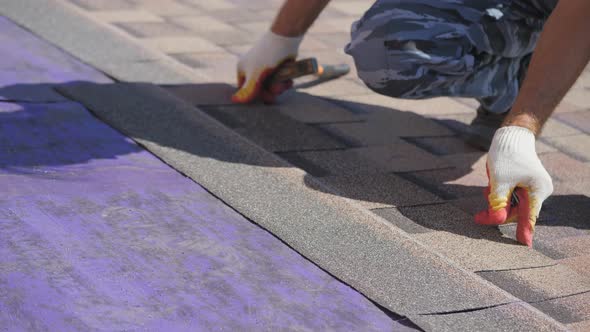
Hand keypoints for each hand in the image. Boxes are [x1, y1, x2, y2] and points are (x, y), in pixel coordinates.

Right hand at [232, 31, 301, 103]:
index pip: (246, 91)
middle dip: (271, 92)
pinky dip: (284, 83)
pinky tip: (289, 81)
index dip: (257, 96)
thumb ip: (247, 90)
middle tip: (279, 88)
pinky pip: (279, 82)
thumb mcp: (256, 75)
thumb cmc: (267, 56)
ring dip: (280, 88)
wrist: (285, 39)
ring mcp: (265, 70)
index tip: (267, 96)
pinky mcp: (277, 69)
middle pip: (261, 91)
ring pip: (271, 88)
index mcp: (243, 70)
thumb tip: (235, 100)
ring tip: (285, 83)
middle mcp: (252, 71)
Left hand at [475, 126, 552, 245]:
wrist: (511, 136)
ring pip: (512, 204)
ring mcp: (533, 187)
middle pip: (517, 212)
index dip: (524, 231)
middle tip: (477, 217)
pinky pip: (511, 197)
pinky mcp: (525, 184)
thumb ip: (498, 202)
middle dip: (498, 212)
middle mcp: (539, 190)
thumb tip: (497, 220)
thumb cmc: (506, 156)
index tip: (524, 245)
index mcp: (538, 190)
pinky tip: (492, 185)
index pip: (529, 216)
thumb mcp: (499, 181)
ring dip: (497, 202)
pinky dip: (500, 195)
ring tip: (488, 188)